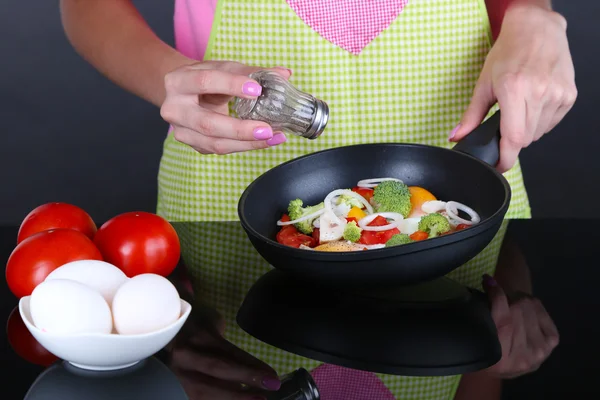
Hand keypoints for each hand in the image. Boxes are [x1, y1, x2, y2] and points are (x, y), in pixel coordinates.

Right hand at [160, 61, 290, 154]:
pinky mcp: (194, 145)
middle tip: (267, 128)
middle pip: (207, 123)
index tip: (257, 89)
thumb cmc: (205, 78)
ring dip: (247, 143)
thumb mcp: (223, 68)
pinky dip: (245, 146)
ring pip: (215, 143)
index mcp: (178, 82)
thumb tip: (284, 74)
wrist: (183, 93)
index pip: (204, 82)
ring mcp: (182, 131)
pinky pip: (221, 149)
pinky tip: (264, 142)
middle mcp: (174, 109)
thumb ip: (252, 71)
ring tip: (273, 138)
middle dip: (239, 129)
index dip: (231, 85)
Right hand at [166, 306, 280, 398]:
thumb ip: (225, 343)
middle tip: (271, 387)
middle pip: (218, 369)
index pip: (229, 352)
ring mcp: (176, 371)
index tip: (272, 376)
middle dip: (246, 379)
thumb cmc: (193, 324)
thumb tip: (249, 365)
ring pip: (205, 390)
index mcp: (198, 335)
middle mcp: (186, 353)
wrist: (160, 329)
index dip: (251, 365)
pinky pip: (196, 397)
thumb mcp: (212, 323)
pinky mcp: (172, 385)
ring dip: (234, 397)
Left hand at [451, 2, 576, 171]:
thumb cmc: (509, 52)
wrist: (536, 30)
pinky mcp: (568, 96)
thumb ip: (471, 115)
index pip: (514, 138)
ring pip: (538, 133)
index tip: (499, 165)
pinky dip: (540, 121)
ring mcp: (557, 95)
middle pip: (525, 139)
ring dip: (526, 130)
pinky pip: (551, 123)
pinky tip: (533, 104)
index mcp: (515, 90)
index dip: (506, 158)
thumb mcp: (484, 83)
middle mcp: (539, 93)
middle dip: (511, 139)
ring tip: (519, 108)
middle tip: (504, 123)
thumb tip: (457, 136)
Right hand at [482, 274, 558, 378]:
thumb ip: (484, 317)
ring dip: (518, 299)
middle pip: (518, 311)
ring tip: (510, 304)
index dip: (497, 296)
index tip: (488, 280)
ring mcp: (541, 350)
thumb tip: (489, 283)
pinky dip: (531, 304)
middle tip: (499, 296)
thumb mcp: (480, 339)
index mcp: (501, 361)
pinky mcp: (552, 341)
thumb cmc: (489, 349)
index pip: (504, 321)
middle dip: (507, 297)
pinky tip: (524, 309)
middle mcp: (524, 358)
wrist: (509, 366)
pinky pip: (540, 310)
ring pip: (529, 307)